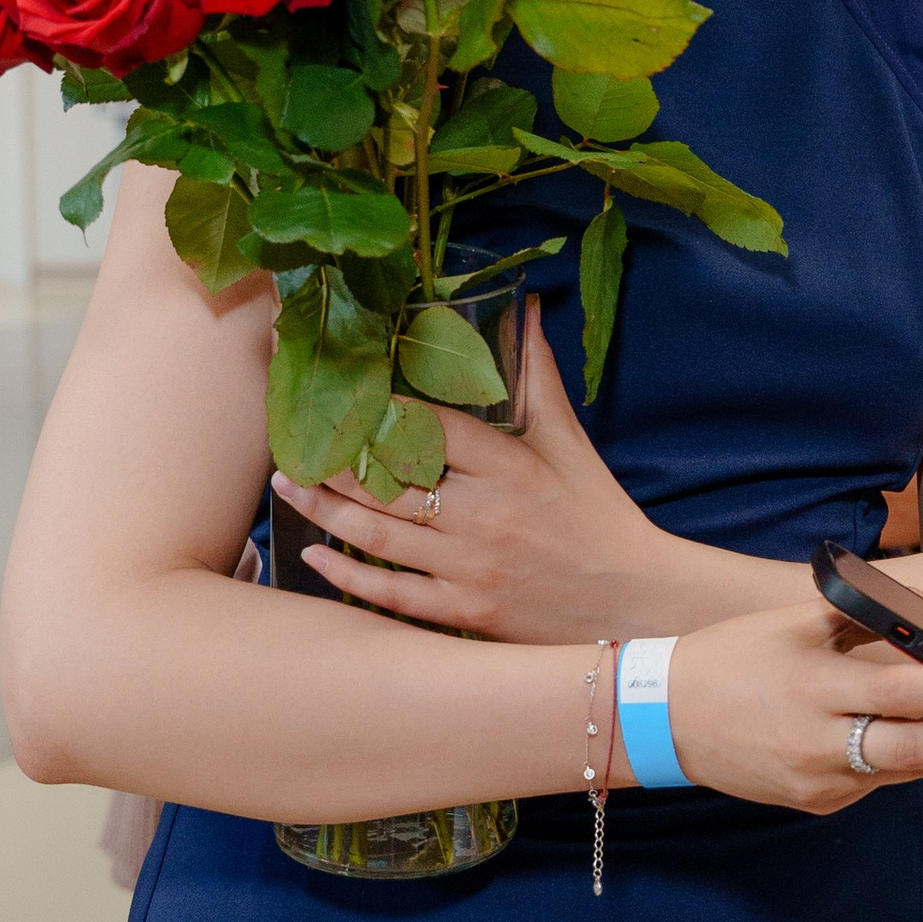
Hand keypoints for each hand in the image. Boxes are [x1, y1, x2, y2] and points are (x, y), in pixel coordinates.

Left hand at [278, 302, 702, 641]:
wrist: (635, 601)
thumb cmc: (599, 515)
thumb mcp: (570, 442)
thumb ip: (539, 377)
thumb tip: (528, 308)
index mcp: (509, 467)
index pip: (430, 428)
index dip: (379, 410)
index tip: (340, 392)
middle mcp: (483, 516)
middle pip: (389, 481)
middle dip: (333, 461)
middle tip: (292, 443)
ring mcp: (470, 568)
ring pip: (379, 535)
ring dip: (325, 510)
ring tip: (287, 486)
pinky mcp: (465, 613)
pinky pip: (392, 594)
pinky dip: (348, 577)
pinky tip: (313, 557)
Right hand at [663, 594, 922, 809]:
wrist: (662, 720)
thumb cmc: (730, 660)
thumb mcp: (790, 626)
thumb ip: (857, 620)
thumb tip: (922, 617)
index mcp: (815, 692)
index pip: (903, 694)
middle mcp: (820, 746)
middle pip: (920, 752)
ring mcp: (818, 784)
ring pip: (904, 771)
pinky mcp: (816, 804)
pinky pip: (874, 781)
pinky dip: (905, 763)